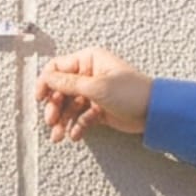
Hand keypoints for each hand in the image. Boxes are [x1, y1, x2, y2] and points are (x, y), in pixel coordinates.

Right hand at [33, 48, 153, 142]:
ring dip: (62, 121)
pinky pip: (80, 118)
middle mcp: (89, 74)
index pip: (57, 68)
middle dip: (54, 107)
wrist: (155, 112)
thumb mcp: (96, 86)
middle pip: (60, 90)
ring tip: (58, 135)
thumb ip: (69, 83)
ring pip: (69, 106)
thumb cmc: (132, 92)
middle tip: (51, 121)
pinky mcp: (98, 109)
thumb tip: (47, 78)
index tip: (41, 98)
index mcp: (89, 60)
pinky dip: (76, 127)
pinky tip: (75, 135)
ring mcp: (93, 93)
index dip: (46, 82)